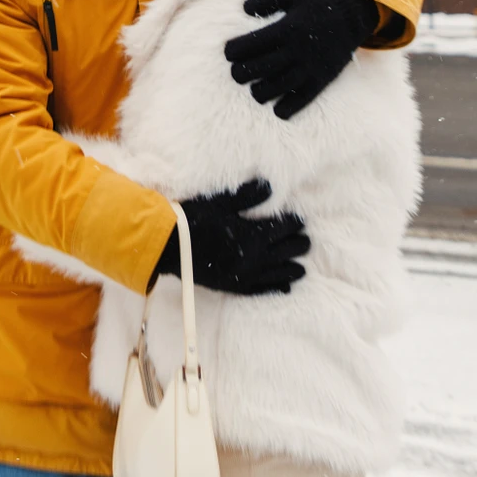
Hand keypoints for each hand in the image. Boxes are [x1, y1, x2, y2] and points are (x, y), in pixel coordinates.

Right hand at [154, 179, 308, 295]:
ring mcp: (246, 275)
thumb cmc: (195, 219)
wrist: (171, 247)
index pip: (283, 228)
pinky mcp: (236, 287)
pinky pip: (263, 290)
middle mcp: (255, 258)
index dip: (294, 224)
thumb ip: (247, 196)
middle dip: (298, 245)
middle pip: (286, 251)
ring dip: (293, 268)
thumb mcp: (221, 202)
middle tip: (305, 241)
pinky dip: (277, 288)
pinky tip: (285, 288)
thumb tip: (270, 186)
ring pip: (279, 273)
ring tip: (302, 268)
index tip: (300, 221)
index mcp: (253, 235)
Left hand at [225, 0, 379, 118]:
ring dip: (260, 92)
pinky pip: (304, 99)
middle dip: (242, 73)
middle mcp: (298, 49)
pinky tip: (277, 109)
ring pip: (279, 86)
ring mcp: (311, 66)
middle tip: (236, 73)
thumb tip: (245, 8)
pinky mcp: (322, 79)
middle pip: (263, 67)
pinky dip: (288, 107)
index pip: (255, 43)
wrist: (352, 17)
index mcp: (288, 28)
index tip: (229, 53)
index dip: (236, 50)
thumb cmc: (317, 4)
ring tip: (254, 90)